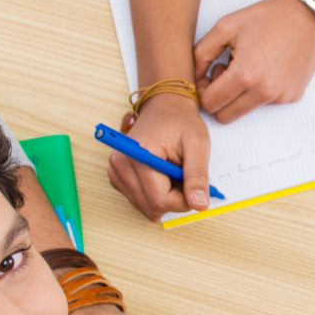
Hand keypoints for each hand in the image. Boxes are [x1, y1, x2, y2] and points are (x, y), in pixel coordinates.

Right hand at [107, 92, 213, 219]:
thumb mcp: (198, 145)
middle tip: (185, 176)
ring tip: (173, 172)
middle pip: (151, 207)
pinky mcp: (116, 176)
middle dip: (174, 199)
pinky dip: (155, 194)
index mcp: (139, 154)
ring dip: (165, 197)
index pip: (159, 200)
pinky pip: (140, 200)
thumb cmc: (181, 122)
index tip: (196, 188)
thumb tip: (199, 205)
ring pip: (146, 207)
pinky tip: (162, 175)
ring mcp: (115, 171)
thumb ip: (198, 176)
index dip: (183, 201)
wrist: (165, 106)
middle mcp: (120, 164)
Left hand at [193, 0, 314, 123]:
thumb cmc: (267, 17)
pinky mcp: (293, 96)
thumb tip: (194, 76)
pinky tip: (267, 67)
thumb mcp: (225, 27)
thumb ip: (201, 53)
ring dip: (240, 95)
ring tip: (248, 67)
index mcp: (244, 75)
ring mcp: (281, 96)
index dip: (203, 91)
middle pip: (226, 116)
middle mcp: (264, 91)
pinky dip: (261, 91)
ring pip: (246, 111)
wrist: (306, 14)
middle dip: (219, 98)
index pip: (210, 104)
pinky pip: (267, 103)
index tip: (209, 76)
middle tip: (226, 73)